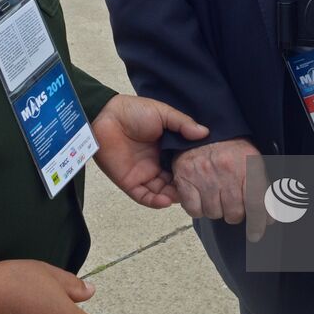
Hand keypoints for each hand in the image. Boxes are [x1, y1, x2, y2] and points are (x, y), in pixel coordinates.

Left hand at [92, 95, 208, 207]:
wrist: (106, 116)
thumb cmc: (134, 112)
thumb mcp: (163, 114)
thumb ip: (183, 124)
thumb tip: (205, 133)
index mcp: (167, 148)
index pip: (185, 164)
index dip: (194, 169)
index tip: (207, 172)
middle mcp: (158, 163)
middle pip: (176, 181)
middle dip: (187, 186)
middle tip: (199, 189)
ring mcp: (144, 174)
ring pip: (163, 192)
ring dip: (174, 196)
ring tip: (185, 197)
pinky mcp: (130, 183)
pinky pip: (145, 197)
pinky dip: (156, 202)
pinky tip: (166, 200)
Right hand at [172, 137, 266, 238]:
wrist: (206, 130)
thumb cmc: (232, 148)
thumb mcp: (253, 161)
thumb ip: (263, 189)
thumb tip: (271, 218)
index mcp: (247, 167)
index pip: (256, 203)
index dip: (258, 224)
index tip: (256, 234)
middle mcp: (227, 172)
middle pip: (234, 213)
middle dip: (235, 213)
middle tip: (232, 203)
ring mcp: (204, 176)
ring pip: (214, 213)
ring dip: (217, 210)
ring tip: (216, 195)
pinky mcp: (186, 179)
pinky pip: (194, 210)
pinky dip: (198, 208)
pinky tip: (202, 197)